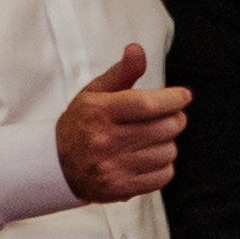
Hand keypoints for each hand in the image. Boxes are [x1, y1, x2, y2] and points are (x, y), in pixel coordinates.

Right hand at [53, 44, 190, 203]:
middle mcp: (105, 140)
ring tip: (151, 139)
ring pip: (168, 151)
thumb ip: (121, 72)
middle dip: (174, 119)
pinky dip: (163, 165)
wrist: (57, 166)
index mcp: (99, 112)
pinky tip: (147, 158)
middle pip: (166, 128)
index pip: (148, 104)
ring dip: (167, 143)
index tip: (183, 96)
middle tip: (167, 117)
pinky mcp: (121, 189)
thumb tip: (137, 49)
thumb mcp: (95, 93)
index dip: (173, 99)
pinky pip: (164, 175)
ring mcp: (113, 167)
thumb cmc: (82, 124)